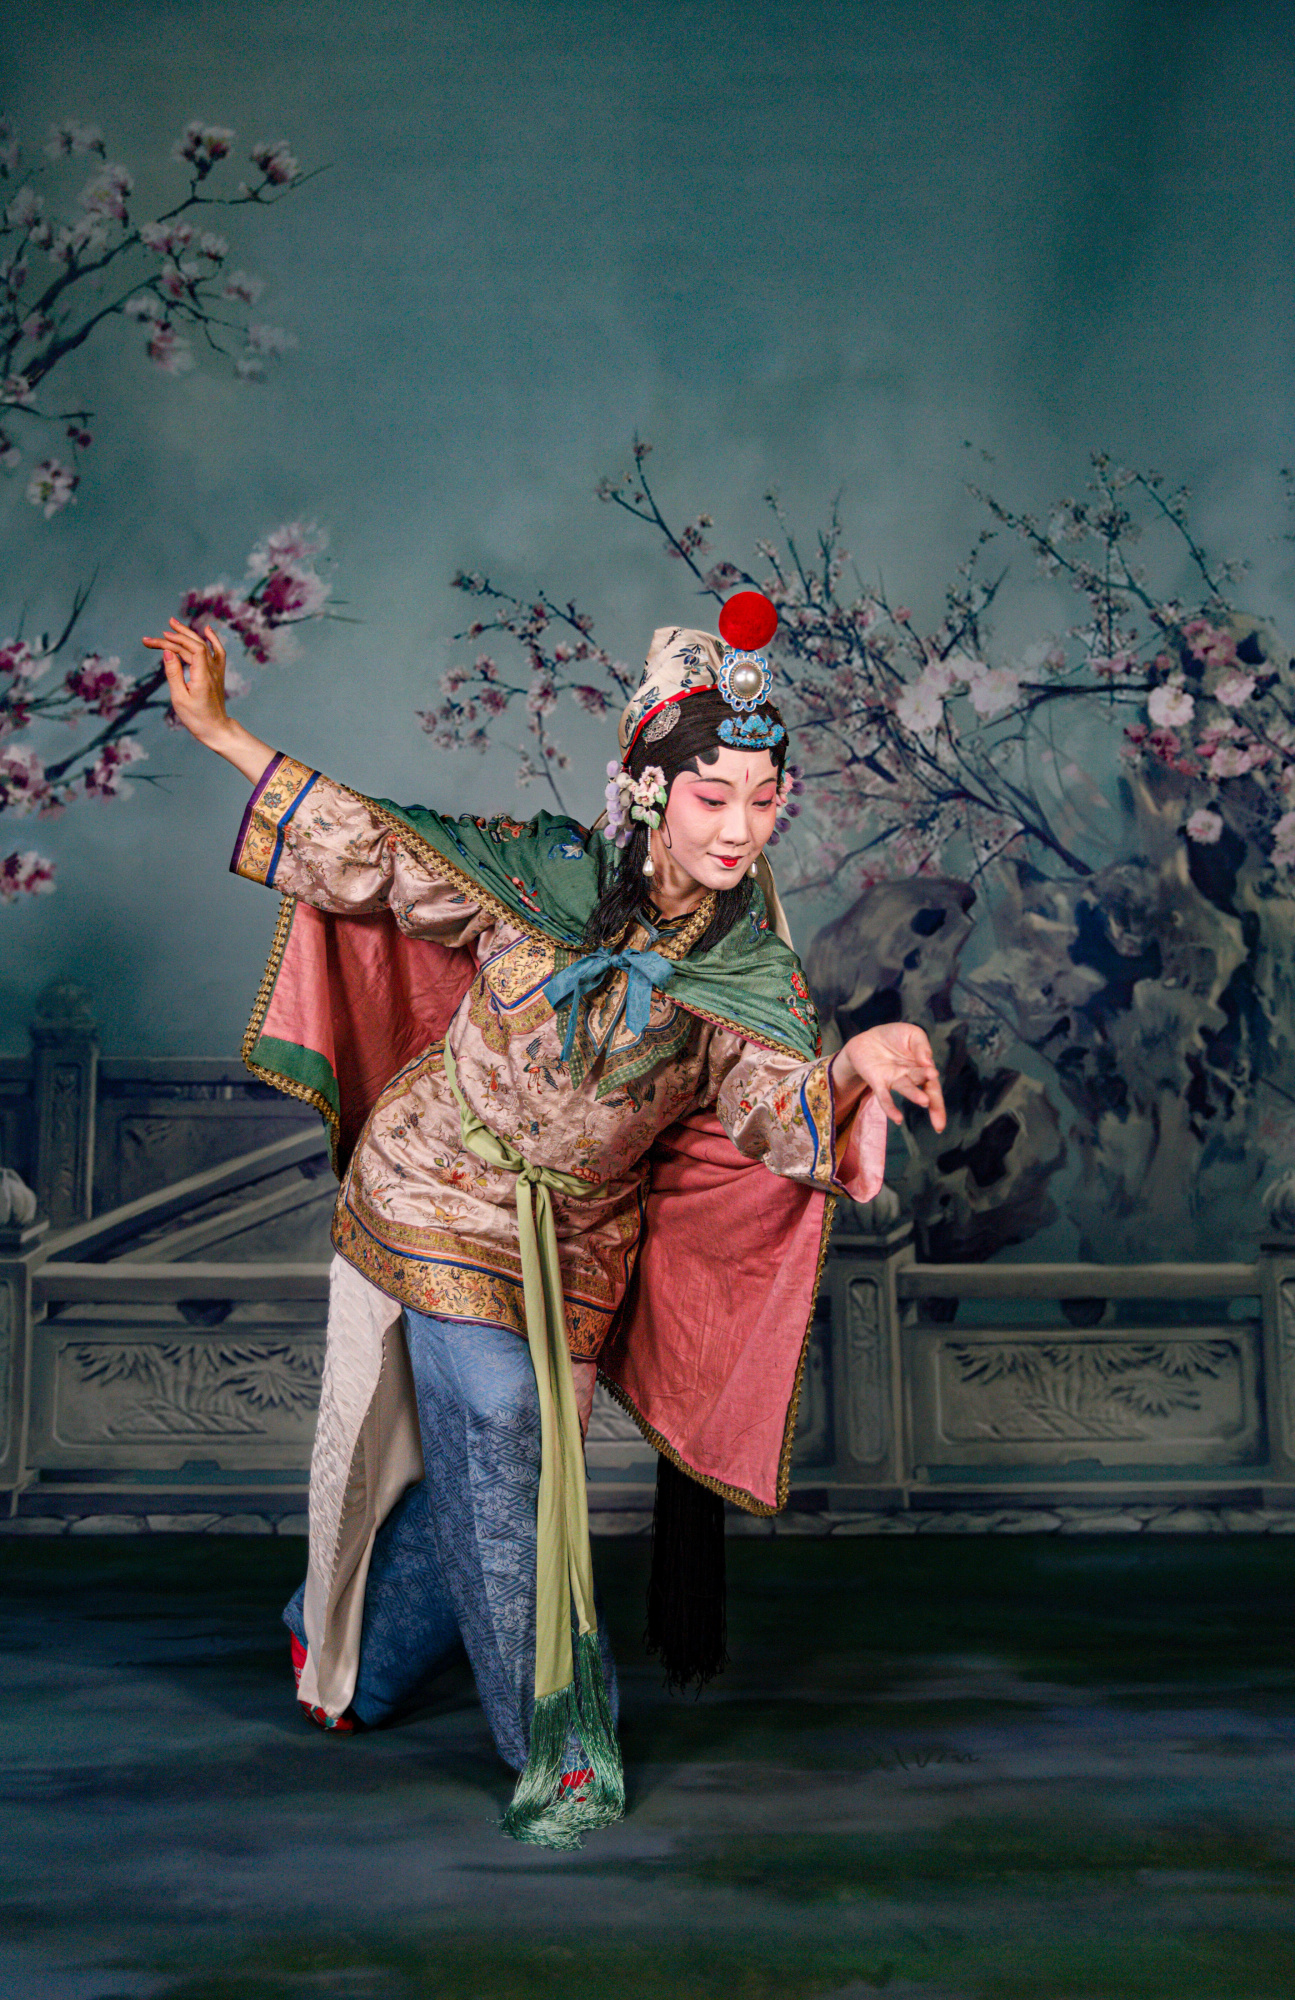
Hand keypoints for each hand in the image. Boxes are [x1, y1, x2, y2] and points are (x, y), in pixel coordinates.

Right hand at [141, 618, 230, 746]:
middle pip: (196, 644)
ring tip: (173, 625)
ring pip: (204, 646)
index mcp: (203, 676)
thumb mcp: (179, 698)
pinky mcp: (217, 674)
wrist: (216, 729)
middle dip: (178, 635)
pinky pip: (218, 652)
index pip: (194, 648)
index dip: (177, 640)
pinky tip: (207, 630)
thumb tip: (167, 652)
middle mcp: (213, 671)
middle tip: (162, 629)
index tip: (161, 639)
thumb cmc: (196, 717)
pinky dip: (213, 640)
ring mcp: (217, 671)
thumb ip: (173, 673)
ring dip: (188, 635)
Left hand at [832, 1021, 945, 1130]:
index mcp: (922, 1068)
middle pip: (925, 1091)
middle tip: (938, 1116)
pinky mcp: (878, 1081)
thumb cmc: (895, 1036)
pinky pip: (884, 1096)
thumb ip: (922, 1046)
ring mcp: (894, 1080)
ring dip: (915, 1095)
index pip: (934, 1084)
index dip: (939, 1100)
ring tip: (924, 1101)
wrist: (869, 1038)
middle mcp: (911, 1078)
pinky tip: (897, 1118)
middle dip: (934, 1103)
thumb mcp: (913, 1034)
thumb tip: (928, 1062)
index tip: (939, 1098)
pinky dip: (890, 1107)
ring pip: (907, 1088)